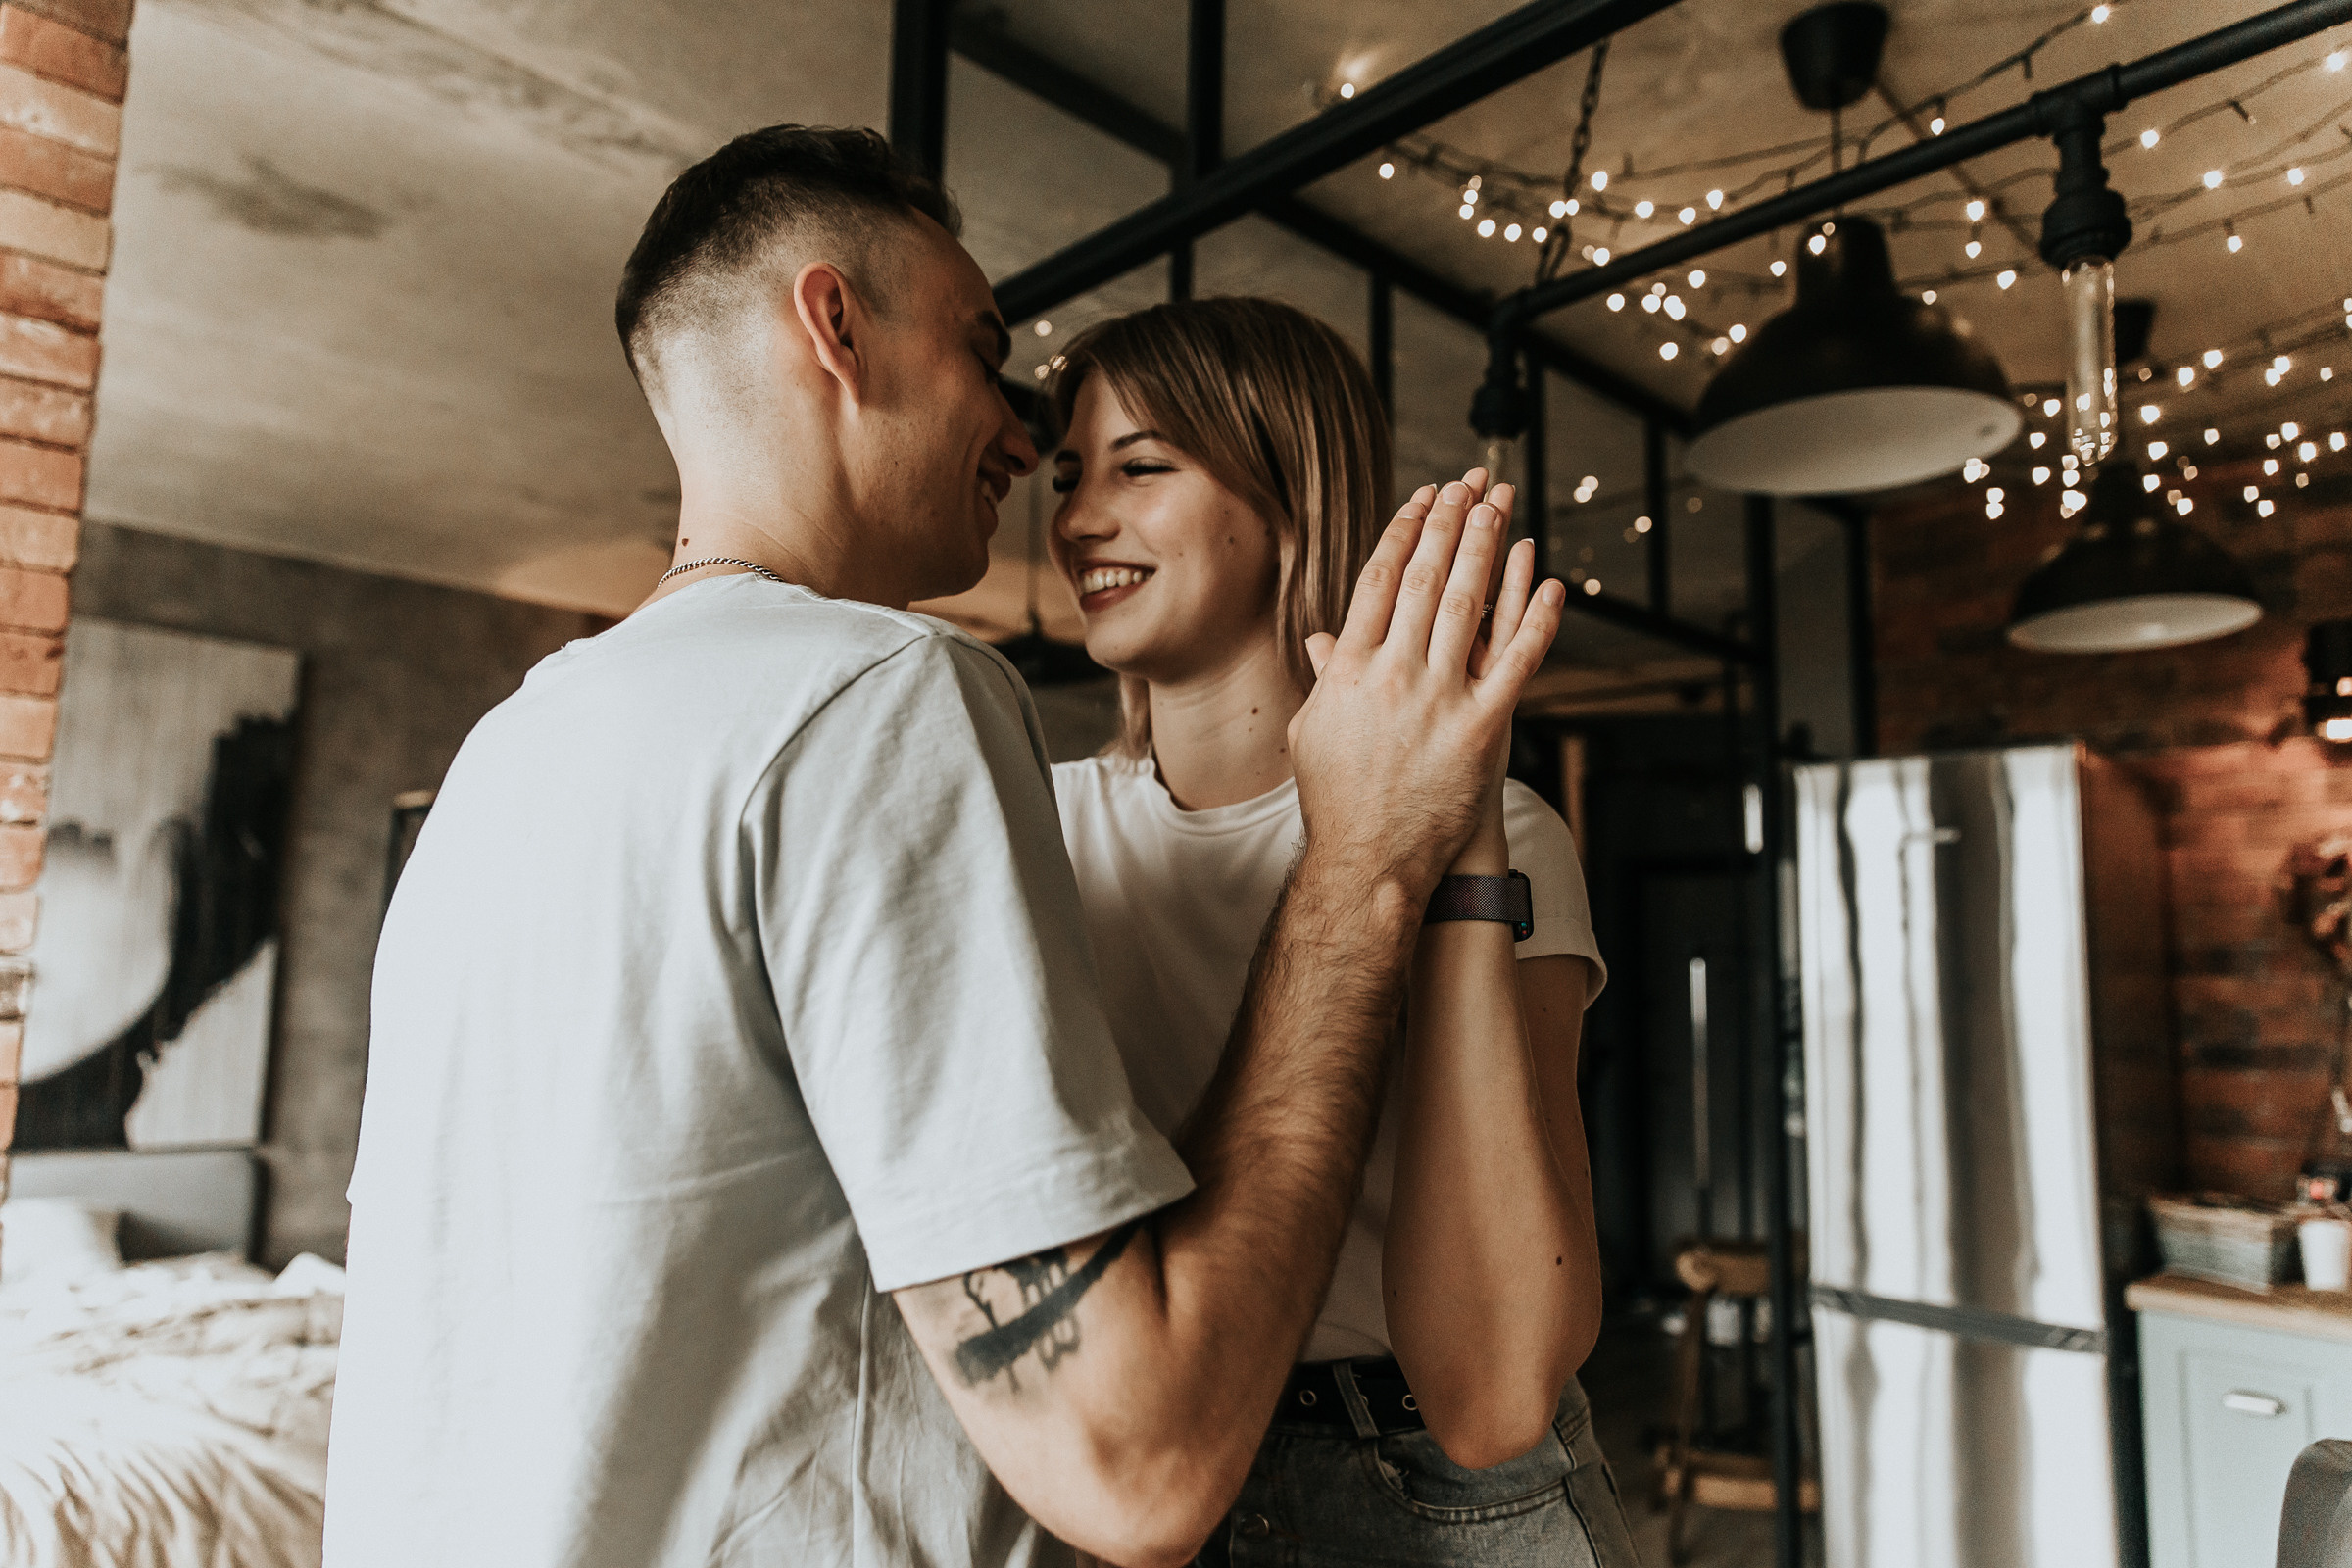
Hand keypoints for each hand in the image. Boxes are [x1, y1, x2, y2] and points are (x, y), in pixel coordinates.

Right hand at [1287, 469, 1563, 902]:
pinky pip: (1516, 662)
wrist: (1371, 860)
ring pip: (1469, 606)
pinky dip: (1535, 619)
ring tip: (1502, 508)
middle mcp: (1393, 675)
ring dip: (1488, 550)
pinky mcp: (1482, 728)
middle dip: (1451, 524)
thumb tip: (1324, 639)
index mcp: (1349, 669)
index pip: (1380, 581)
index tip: (1424, 499)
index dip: (1404, 533)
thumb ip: (1326, 678)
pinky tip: (1551, 582)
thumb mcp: (1315, 732)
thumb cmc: (1338, 800)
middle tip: (1471, 482)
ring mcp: (1440, 699)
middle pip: (1427, 580)